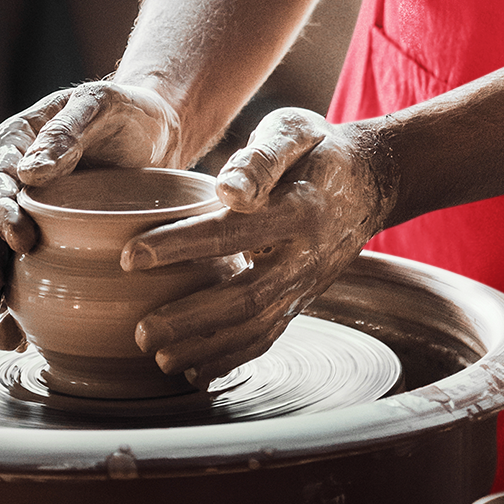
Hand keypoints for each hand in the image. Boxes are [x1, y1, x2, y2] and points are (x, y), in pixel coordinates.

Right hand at [0, 79, 180, 323]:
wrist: (158, 132)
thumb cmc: (127, 110)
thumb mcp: (102, 105)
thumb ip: (67, 131)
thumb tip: (29, 172)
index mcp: (15, 145)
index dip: (3, 213)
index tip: (22, 239)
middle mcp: (14, 185)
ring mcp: (32, 217)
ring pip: (2, 259)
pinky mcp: (55, 243)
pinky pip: (31, 276)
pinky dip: (22, 307)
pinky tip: (19, 338)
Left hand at [121, 108, 397, 385]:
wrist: (373, 179)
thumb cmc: (319, 148)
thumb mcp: (295, 130)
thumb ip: (261, 157)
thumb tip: (228, 191)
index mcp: (299, 207)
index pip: (233, 231)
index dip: (181, 245)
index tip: (130, 256)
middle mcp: (307, 254)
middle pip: (247, 296)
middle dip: (191, 319)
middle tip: (141, 333)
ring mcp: (308, 283)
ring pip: (258, 326)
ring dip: (209, 348)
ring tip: (161, 361)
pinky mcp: (305, 299)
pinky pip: (271, 336)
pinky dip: (234, 359)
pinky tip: (197, 374)